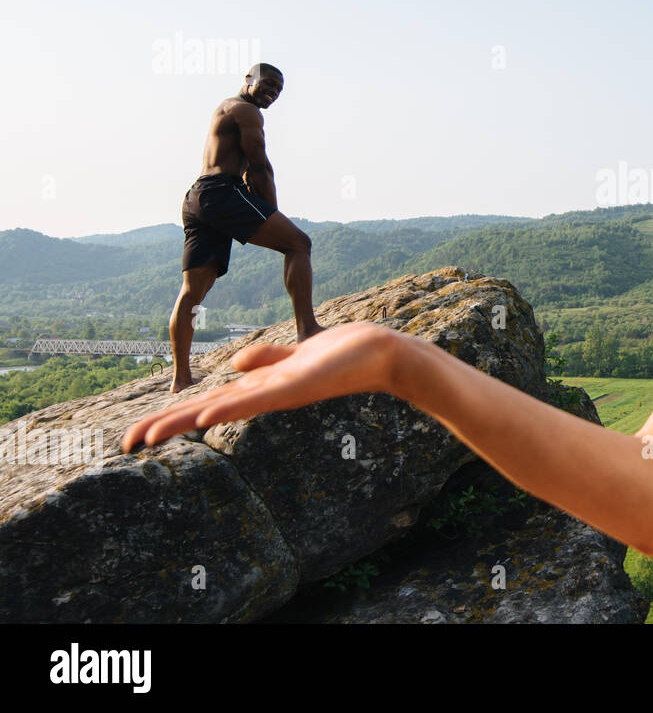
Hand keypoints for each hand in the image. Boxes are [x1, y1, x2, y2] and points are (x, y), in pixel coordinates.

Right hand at [120, 322, 399, 451]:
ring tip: (149, 436)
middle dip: (165, 425)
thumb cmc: (342, 356)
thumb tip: (234, 366)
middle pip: (204, 410)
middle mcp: (264, 394)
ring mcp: (279, 393)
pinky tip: (204, 416)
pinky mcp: (297, 386)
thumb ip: (266, 359)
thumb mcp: (296, 356)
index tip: (137, 432)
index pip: (206, 401)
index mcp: (260, 386)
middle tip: (126, 444)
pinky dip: (231, 407)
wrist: (381, 353)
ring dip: (185, 421)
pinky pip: (259, 399)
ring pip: (223, 408)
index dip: (171, 414)